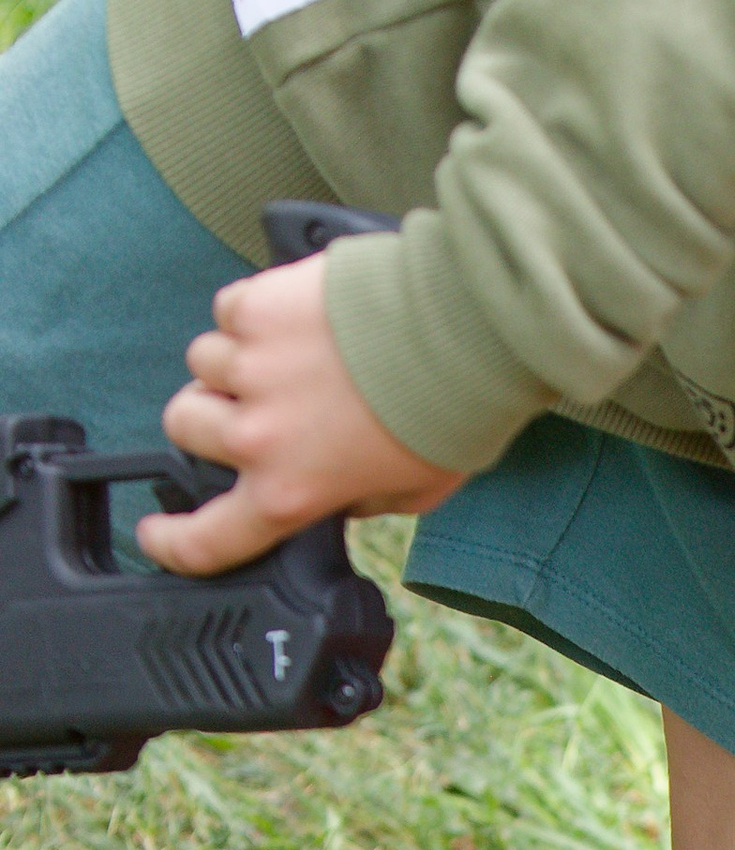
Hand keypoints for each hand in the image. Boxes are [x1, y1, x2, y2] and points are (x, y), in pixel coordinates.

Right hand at [137, 255, 458, 574]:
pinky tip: (298, 318)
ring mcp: (249, 366)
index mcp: (288, 493)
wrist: (460, 337)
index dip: (173, 542)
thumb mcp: (413, 493)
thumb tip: (338, 495)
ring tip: (291, 356)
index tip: (158, 533)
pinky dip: (254, 314)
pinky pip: (229, 311)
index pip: (207, 538)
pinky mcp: (257, 307)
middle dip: (210, 417)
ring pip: (203, 363)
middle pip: (184, 427)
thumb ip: (358, 502)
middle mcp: (255, 435)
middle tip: (254, 407)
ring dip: (234, 362)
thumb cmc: (451, 415)